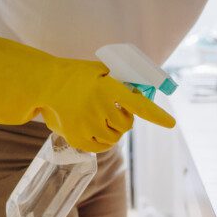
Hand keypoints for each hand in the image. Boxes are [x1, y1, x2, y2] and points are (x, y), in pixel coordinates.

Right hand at [0, 33, 174, 151]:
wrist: (45, 82)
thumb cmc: (79, 75)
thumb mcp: (102, 70)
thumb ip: (123, 80)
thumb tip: (145, 90)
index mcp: (107, 86)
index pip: (138, 103)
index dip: (156, 114)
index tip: (171, 124)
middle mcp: (98, 105)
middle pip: (126, 124)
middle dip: (124, 119)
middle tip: (112, 109)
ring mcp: (86, 123)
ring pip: (115, 137)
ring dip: (113, 130)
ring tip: (100, 117)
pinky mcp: (76, 137)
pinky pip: (100, 147)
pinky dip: (102, 141)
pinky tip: (94, 128)